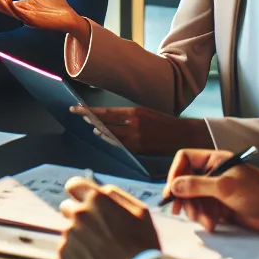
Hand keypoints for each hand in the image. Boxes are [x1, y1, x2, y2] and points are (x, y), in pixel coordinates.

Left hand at [56, 177, 160, 258]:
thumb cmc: (142, 244)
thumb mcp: (139, 211)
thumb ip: (115, 196)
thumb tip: (100, 191)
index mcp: (96, 199)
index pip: (73, 185)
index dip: (78, 193)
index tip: (82, 201)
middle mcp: (78, 213)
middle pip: (67, 208)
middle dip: (79, 215)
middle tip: (96, 230)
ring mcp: (69, 234)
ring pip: (69, 230)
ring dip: (80, 236)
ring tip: (100, 250)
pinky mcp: (64, 253)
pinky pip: (67, 248)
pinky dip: (77, 253)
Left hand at [85, 106, 211, 154]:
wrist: (182, 135)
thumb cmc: (163, 122)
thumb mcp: (146, 112)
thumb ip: (128, 116)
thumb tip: (108, 118)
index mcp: (135, 113)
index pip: (106, 113)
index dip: (89, 111)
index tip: (77, 108)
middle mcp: (133, 126)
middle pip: (104, 124)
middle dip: (89, 119)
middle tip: (76, 114)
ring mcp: (135, 139)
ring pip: (110, 135)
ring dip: (98, 130)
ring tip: (89, 125)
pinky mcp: (138, 150)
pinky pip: (119, 145)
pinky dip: (109, 139)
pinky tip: (102, 135)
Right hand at [163, 149, 258, 235]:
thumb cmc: (257, 194)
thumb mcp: (225, 187)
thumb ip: (197, 185)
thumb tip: (173, 187)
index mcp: (214, 160)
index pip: (185, 159)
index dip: (175, 173)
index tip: (172, 192)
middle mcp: (212, 173)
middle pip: (185, 181)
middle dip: (185, 198)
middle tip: (182, 212)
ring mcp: (215, 190)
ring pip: (192, 198)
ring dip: (196, 211)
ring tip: (207, 222)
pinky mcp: (219, 206)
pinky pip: (202, 210)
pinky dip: (204, 218)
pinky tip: (213, 225)